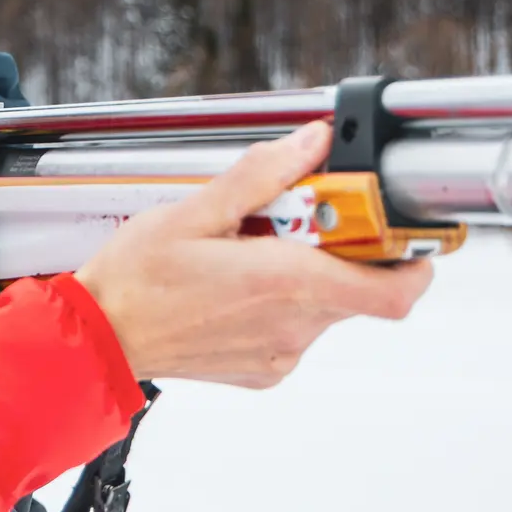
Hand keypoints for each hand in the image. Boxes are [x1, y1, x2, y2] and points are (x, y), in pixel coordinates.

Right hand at [75, 121, 434, 388]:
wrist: (98, 338)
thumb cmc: (136, 278)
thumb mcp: (194, 211)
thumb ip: (263, 175)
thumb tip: (312, 143)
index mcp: (284, 282)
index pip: (394, 291)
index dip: (413, 263)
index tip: (394, 230)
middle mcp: (292, 325)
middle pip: (357, 287)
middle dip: (338, 249)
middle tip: (292, 222)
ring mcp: (281, 351)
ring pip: (326, 306)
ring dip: (307, 275)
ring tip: (251, 253)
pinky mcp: (266, 369)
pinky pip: (298, 329)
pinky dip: (283, 303)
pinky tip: (236, 288)